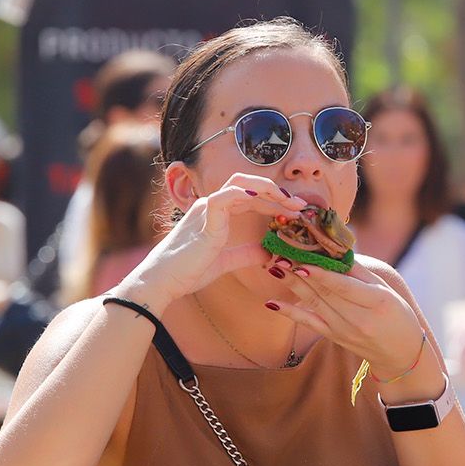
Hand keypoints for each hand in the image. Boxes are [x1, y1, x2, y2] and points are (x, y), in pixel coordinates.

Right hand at [121, 175, 304, 312]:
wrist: (163, 281)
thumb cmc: (188, 271)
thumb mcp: (225, 263)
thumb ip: (245, 255)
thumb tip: (268, 253)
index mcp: (217, 213)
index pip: (251, 198)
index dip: (275, 203)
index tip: (296, 213)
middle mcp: (212, 205)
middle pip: (250, 185)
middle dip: (277, 193)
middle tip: (301, 206)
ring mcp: (207, 208)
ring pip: (241, 184)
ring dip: (269, 190)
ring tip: (290, 203)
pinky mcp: (204, 217)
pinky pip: (226, 196)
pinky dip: (245, 194)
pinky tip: (265, 200)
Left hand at [267, 260, 430, 383]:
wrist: (400, 354)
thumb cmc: (397, 315)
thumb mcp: (386, 291)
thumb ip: (360, 272)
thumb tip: (334, 250)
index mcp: (376, 302)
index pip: (344, 287)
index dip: (321, 274)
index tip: (302, 261)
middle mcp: (357, 318)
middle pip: (324, 293)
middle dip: (300, 272)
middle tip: (280, 253)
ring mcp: (343, 330)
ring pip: (313, 303)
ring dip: (291, 285)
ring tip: (274, 267)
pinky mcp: (333, 336)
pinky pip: (308, 323)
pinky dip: (289, 312)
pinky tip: (271, 302)